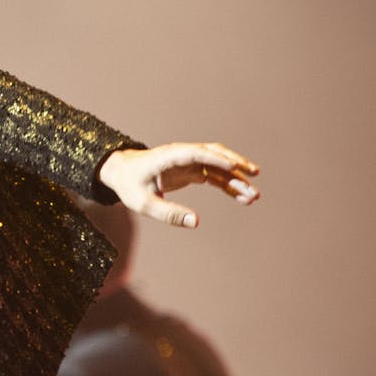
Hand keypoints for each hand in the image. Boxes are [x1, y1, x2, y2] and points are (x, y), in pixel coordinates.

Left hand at [98, 143, 259, 227]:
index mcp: (169, 157)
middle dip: (235, 165)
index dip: (216, 159)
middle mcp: (183, 155)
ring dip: (236, 179)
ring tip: (254, 196)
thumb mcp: (143, 203)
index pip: (196, 153)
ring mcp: (189, 162)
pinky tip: (242, 197)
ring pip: (219, 166)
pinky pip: (215, 176)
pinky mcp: (192, 170)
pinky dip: (228, 185)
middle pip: (214, 154)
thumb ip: (168, 213)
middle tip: (254, 178)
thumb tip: (195, 222)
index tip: (235, 168)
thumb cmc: (129, 185)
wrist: (121, 173)